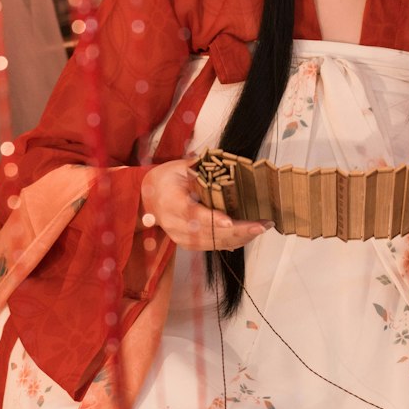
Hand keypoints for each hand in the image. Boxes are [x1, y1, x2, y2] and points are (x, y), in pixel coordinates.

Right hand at [140, 159, 270, 251]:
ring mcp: (182, 238)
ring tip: (261, 227)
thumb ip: (200, 167)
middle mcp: (175, 225)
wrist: (147, 199)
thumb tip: (224, 162)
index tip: (230, 221)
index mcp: (171, 202)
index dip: (212, 219)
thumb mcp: (178, 167)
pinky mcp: (189, 244)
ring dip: (241, 237)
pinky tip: (249, 234)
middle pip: (209, 233)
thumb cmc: (165, 181)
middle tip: (261, 224)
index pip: (192, 214)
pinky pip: (214, 246)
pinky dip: (233, 241)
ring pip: (214, 243)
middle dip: (238, 230)